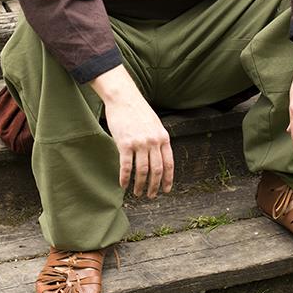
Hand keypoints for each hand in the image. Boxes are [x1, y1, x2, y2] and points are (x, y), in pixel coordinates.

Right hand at [90, 66, 173, 196]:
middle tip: (150, 195)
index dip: (168, 179)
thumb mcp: (155, 124)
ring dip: (140, 185)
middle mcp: (153, 142)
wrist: (123, 97)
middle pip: (156, 170)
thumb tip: (158, 157)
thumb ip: (158, 140)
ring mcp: (139, 143)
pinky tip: (123, 185)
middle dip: (154, 186)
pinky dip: (125, 178)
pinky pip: (126, 166)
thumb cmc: (138, 110)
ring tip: (137, 193)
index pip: (169, 163)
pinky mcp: (124, 143)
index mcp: (163, 137)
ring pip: (142, 171)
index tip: (166, 190)